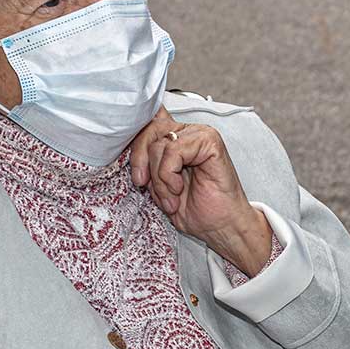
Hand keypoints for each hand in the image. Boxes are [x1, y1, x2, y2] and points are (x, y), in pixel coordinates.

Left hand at [130, 114, 273, 274]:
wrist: (221, 226)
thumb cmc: (196, 209)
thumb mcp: (157, 185)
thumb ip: (147, 162)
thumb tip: (128, 140)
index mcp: (176, 139)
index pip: (147, 123)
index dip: (134, 143)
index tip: (135, 173)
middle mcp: (188, 133)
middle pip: (148, 130)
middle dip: (140, 162)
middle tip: (144, 185)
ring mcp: (200, 134)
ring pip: (159, 145)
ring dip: (159, 178)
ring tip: (172, 197)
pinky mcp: (209, 141)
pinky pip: (173, 151)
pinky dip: (169, 175)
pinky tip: (179, 189)